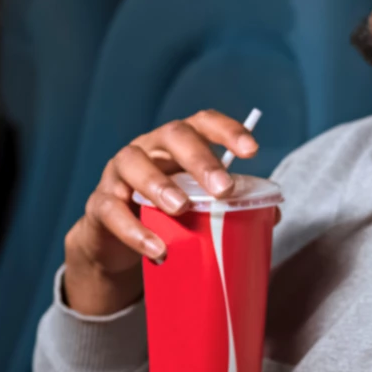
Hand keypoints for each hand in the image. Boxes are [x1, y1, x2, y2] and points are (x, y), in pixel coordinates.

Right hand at [63, 110, 258, 314]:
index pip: (203, 124)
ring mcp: (119, 174)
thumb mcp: (200, 209)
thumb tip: (272, 214)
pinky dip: (135, 230)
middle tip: (223, 188)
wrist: (118, 247)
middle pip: (173, 136)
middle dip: (200, 160)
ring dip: (160, 185)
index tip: (252, 151)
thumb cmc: (167, 217)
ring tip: (182, 209)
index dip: (228, 131)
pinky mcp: (99, 205)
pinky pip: (112, 210)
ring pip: (134, 164)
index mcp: (178, 145)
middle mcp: (149, 149)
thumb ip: (231, 207)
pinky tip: (157, 248)